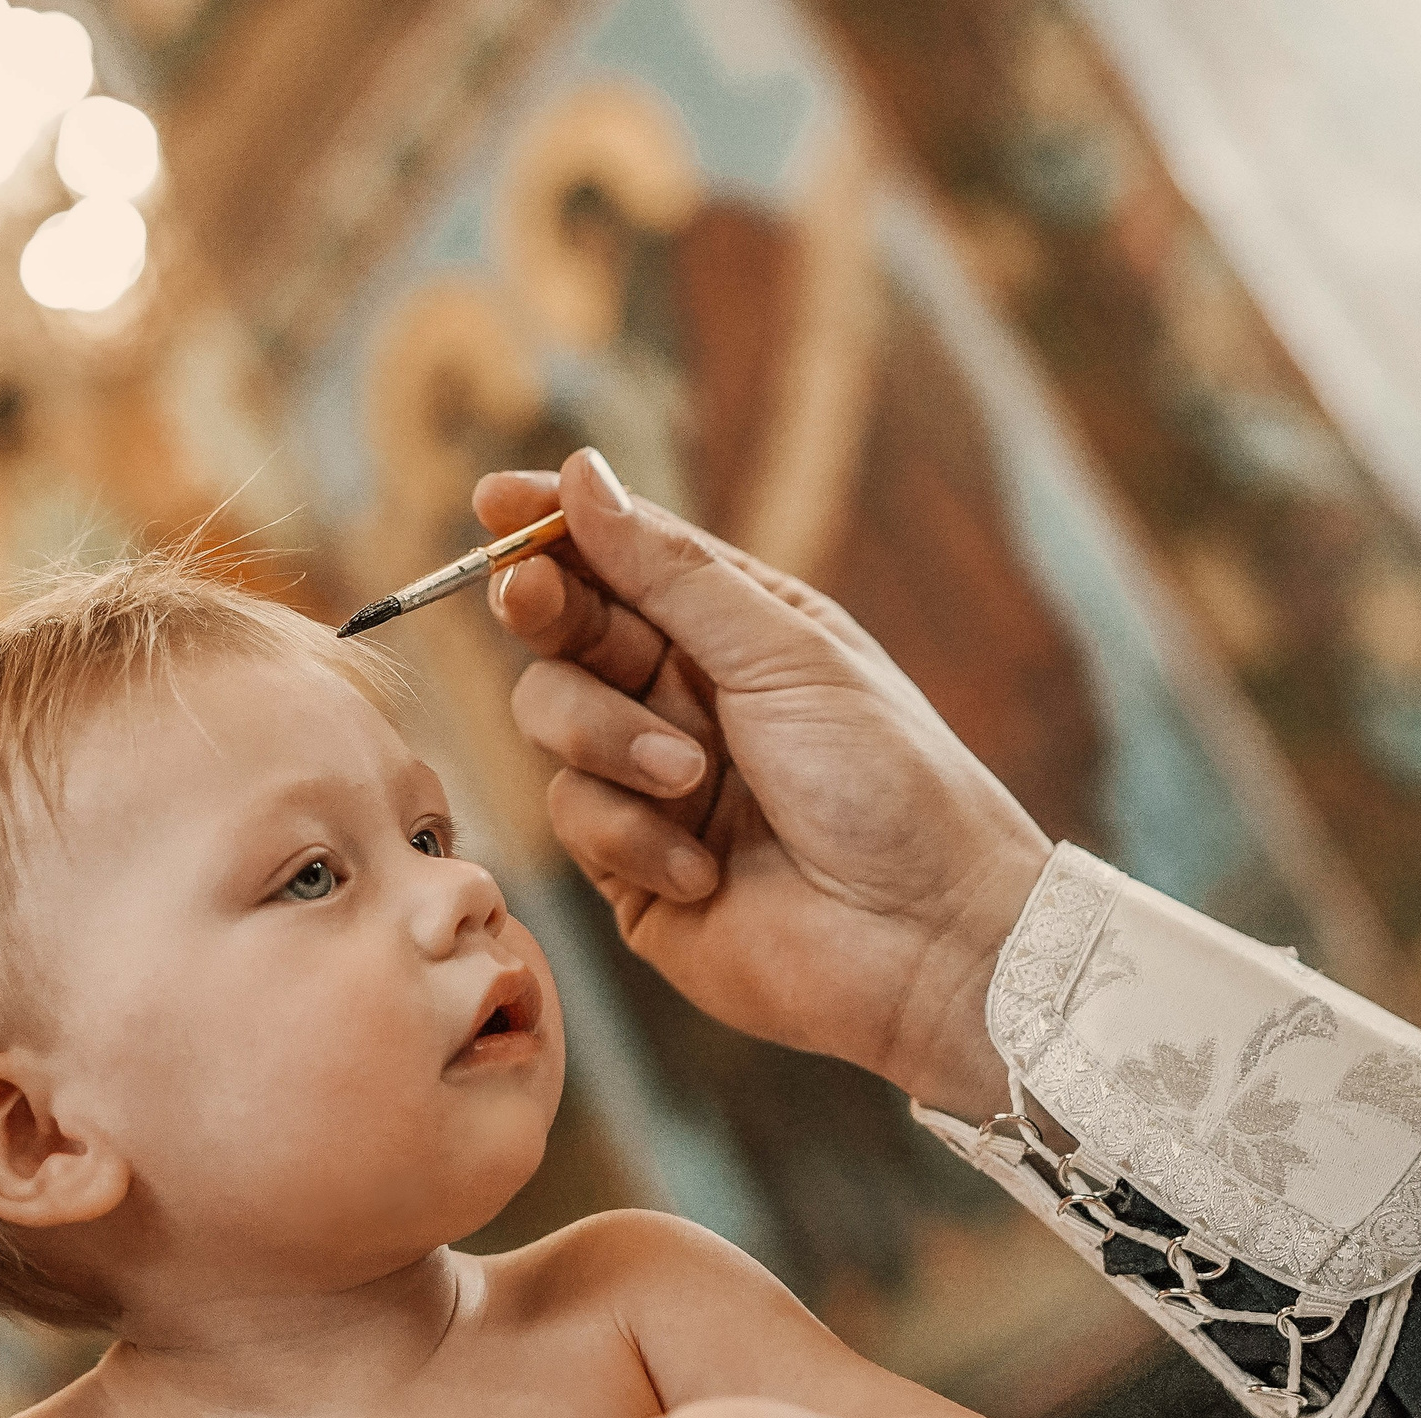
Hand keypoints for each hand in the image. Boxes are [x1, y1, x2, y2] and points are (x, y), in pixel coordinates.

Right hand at [478, 449, 1051, 1116]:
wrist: (926, 939)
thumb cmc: (888, 784)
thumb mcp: (784, 654)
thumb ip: (671, 574)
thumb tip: (581, 475)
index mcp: (733, 631)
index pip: (622, 558)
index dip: (554, 525)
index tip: (494, 497)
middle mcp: (682, 700)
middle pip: (567, 632)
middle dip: (549, 614)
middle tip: (533, 597)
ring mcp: (649, 786)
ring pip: (554, 722)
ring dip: (611, 743)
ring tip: (693, 782)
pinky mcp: (629, 871)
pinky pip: (576, 820)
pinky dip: (632, 838)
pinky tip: (705, 871)